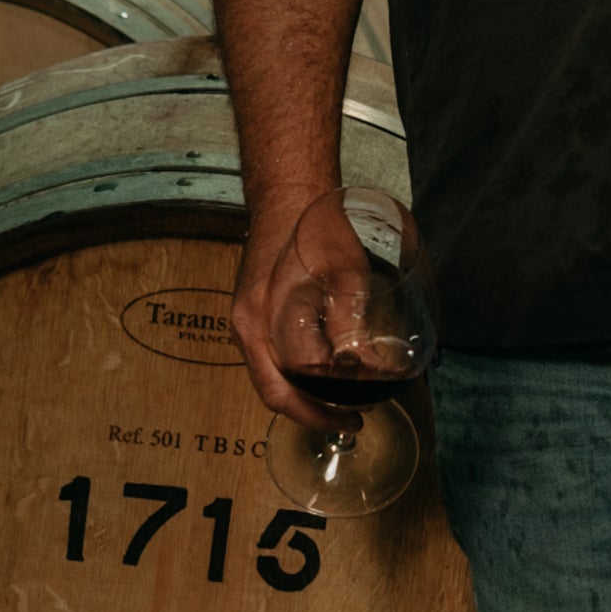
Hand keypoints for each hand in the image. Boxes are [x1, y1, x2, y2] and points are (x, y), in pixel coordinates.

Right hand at [231, 182, 369, 426]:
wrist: (288, 193)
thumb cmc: (313, 226)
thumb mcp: (344, 275)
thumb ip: (349, 324)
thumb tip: (364, 370)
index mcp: (260, 321)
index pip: (285, 391)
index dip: (320, 412)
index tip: (354, 417)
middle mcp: (245, 326)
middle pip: (274, 391)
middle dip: (312, 412)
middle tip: (351, 419)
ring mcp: (245, 319)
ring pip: (270, 376)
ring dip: (303, 395)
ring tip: (342, 401)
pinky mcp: (253, 311)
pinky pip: (269, 357)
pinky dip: (295, 374)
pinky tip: (323, 371)